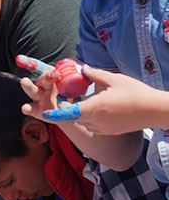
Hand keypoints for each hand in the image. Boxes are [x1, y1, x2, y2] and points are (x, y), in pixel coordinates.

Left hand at [37, 65, 168, 134]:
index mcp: (95, 107)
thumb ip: (94, 74)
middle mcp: (96, 120)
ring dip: (77, 114)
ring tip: (78, 102)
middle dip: (66, 109)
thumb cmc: (135, 93)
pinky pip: (91, 126)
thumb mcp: (114, 79)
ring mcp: (102, 128)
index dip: (56, 113)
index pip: (69, 112)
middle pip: (72, 117)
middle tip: (63, 97)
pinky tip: (93, 109)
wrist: (155, 110)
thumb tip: (81, 68)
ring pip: (81, 122)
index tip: (45, 112)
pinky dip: (87, 119)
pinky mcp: (108, 131)